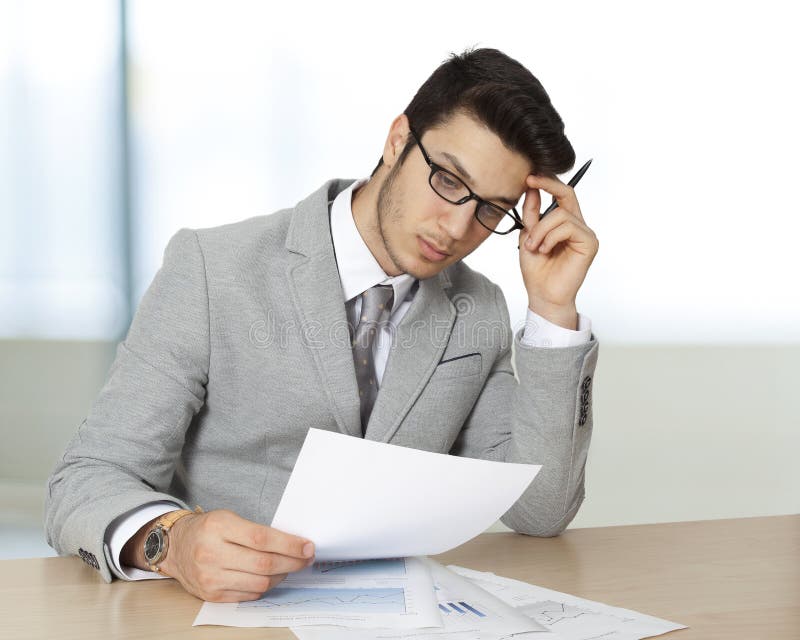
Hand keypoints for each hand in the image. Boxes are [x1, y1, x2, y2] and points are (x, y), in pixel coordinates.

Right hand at [156, 509, 313, 601]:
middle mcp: (212, 553)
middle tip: (306, 558)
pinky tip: (270, 576)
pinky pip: (249, 594)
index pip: (262, 538)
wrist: (174, 547)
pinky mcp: (211, 595)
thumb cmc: (207, 529)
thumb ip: (256, 530)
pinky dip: (265, 586)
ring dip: (281, 575)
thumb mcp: (228, 518)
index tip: (307, 546)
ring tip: (289, 567)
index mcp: (219, 527)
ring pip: (259, 582)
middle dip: (292, 562)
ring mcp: (210, 577)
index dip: (289, 544)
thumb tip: (293, 543)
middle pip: (264, 564)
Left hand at [518, 174, 598, 328]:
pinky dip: (550, 237)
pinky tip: (544, 250)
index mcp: (564, 223)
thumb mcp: (528, 235)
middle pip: (568, 193)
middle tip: (529, 181)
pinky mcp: (589, 243)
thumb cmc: (537, 270)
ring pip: (561, 215)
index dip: (547, 182)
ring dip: (540, 229)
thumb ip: (532, 213)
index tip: (528, 177)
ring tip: (533, 247)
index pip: (561, 194)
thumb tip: (531, 188)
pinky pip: (568, 227)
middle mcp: (578, 225)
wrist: (542, 295)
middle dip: (547, 184)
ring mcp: (585, 233)